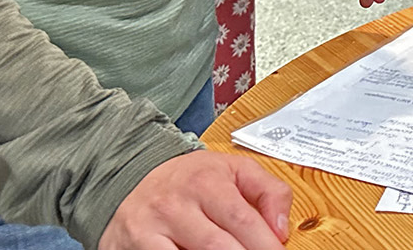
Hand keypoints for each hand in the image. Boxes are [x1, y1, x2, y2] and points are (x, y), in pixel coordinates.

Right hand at [99, 151, 289, 249]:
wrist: (132, 177)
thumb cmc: (191, 179)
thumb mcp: (234, 170)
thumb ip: (268, 192)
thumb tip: (281, 229)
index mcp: (206, 181)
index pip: (242, 220)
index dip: (265, 245)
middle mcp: (177, 204)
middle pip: (218, 246)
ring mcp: (151, 228)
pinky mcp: (132, 247)